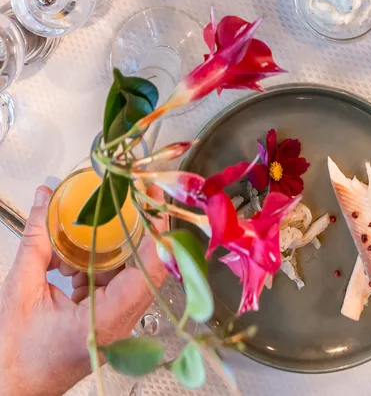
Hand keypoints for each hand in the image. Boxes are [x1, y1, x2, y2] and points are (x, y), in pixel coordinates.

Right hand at [0, 185, 166, 395]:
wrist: (9, 387)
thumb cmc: (14, 356)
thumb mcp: (21, 290)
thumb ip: (37, 240)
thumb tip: (45, 199)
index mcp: (102, 323)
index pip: (146, 274)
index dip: (155, 235)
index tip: (154, 204)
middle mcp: (115, 327)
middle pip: (143, 269)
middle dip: (138, 229)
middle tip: (136, 195)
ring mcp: (112, 326)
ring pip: (127, 273)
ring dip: (114, 245)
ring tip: (102, 218)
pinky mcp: (103, 322)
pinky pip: (112, 283)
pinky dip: (97, 262)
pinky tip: (75, 254)